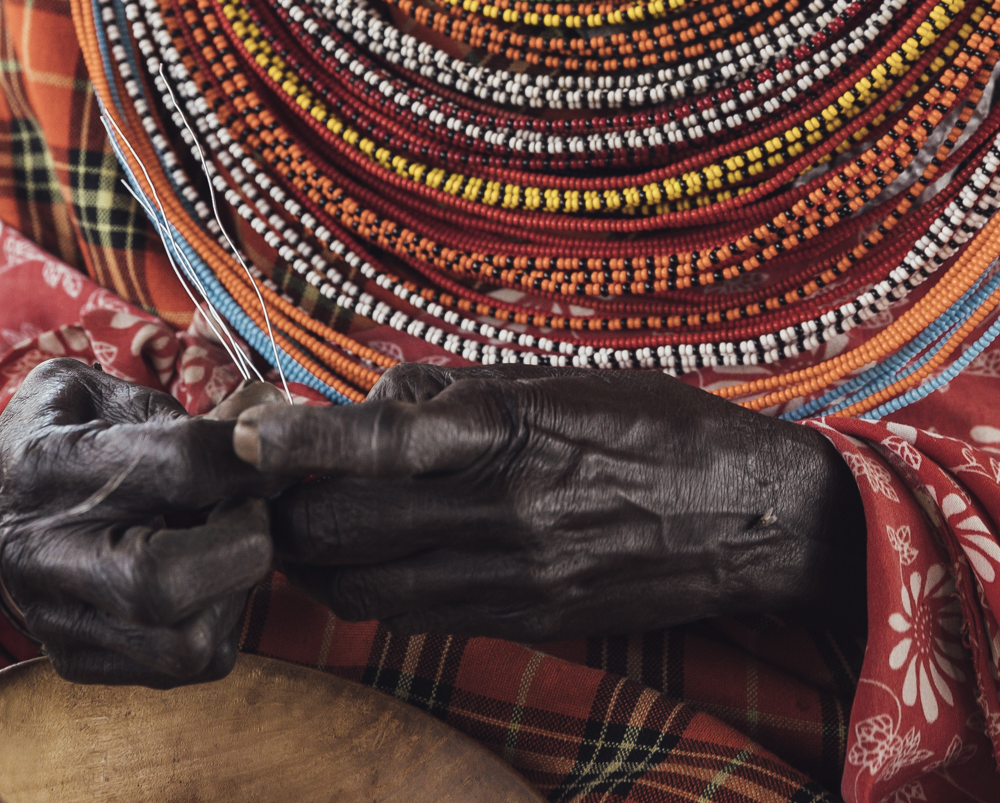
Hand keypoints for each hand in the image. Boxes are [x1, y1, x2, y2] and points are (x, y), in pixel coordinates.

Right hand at [0, 358, 275, 686]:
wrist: (11, 480)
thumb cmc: (74, 423)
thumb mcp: (112, 390)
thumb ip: (184, 413)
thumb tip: (267, 423)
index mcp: (47, 464)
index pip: (174, 468)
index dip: (247, 458)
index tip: (282, 449)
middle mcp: (39, 554)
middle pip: (165, 584)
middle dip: (242, 543)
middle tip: (254, 507)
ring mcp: (52, 618)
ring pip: (182, 646)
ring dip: (234, 593)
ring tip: (228, 542)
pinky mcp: (72, 660)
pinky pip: (179, 669)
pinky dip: (215, 624)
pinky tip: (206, 578)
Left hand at [240, 365, 862, 642]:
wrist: (755, 519)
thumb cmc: (664, 429)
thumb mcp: (567, 380)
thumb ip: (467, 392)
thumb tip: (382, 397)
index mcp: (511, 435)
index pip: (377, 443)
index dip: (299, 443)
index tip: (244, 434)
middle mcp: (503, 514)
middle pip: (342, 535)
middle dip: (285, 513)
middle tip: (265, 484)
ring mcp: (512, 578)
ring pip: (364, 590)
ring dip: (318, 561)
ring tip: (307, 523)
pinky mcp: (525, 619)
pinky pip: (414, 615)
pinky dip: (372, 590)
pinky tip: (375, 557)